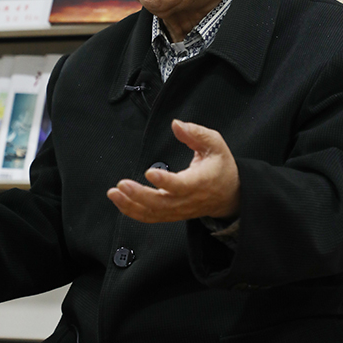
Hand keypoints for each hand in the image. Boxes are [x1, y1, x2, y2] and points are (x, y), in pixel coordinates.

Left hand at [107, 119, 239, 222]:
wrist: (229, 195)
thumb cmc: (220, 167)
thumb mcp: (215, 145)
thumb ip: (196, 133)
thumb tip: (176, 124)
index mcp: (200, 182)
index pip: (181, 185)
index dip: (165, 181)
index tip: (149, 173)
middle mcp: (187, 200)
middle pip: (161, 204)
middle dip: (139, 195)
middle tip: (122, 185)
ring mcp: (178, 210)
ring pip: (152, 213)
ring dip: (130, 205)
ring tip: (114, 193)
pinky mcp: (171, 214)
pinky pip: (150, 217)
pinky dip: (133, 212)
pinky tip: (119, 201)